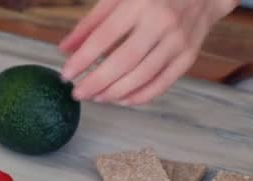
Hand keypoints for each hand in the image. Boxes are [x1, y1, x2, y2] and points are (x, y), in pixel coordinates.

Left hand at [59, 0, 238, 104]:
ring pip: (141, 77)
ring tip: (96, 97)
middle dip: (96, 82)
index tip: (65, 74)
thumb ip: (91, 23)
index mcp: (139, 3)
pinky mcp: (188, 57)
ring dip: (114, 92)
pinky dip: (139, 97)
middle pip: (122, 62)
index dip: (83, 59)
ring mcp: (177, 42)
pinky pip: (161, 85)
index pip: (104, 37)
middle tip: (78, 93)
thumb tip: (65, 50)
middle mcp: (160, 23)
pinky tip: (121, 100)